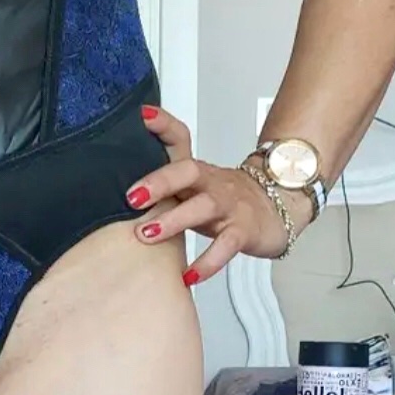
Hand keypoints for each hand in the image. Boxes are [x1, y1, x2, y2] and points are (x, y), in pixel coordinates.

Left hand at [126, 105, 312, 285]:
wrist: (278, 209)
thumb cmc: (224, 199)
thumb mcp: (192, 186)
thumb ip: (161, 182)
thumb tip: (116, 187)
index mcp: (195, 170)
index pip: (179, 139)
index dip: (162, 125)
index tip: (141, 116)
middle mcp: (211, 183)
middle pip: (187, 171)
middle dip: (158, 181)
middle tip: (130, 197)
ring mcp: (229, 206)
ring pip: (203, 208)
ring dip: (173, 221)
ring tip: (146, 235)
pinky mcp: (243, 231)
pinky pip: (225, 247)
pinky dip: (207, 263)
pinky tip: (188, 277)